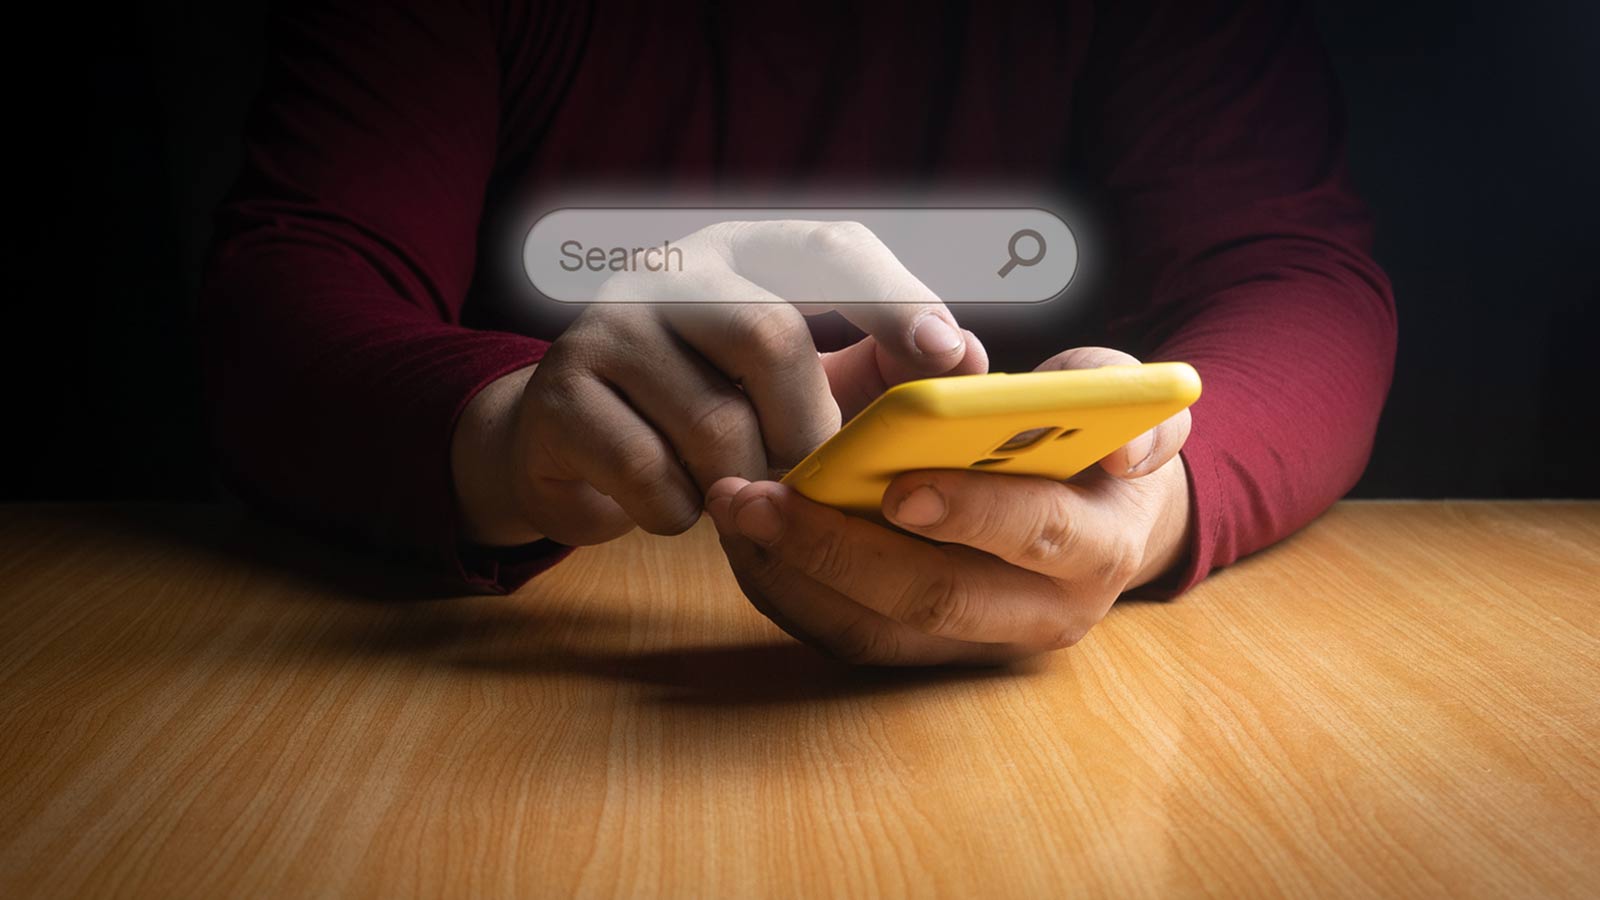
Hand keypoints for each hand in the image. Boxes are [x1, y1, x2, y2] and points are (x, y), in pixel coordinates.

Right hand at [452, 220, 986, 546]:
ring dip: (747, 484)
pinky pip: (648, 474)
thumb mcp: (797, 380)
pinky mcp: (558, 397)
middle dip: (811, 427)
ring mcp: (604, 328)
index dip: (893, 297)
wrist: (565, 444)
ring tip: (745, 502)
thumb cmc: (709, 408)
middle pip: (768, 334)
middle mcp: (668, 271)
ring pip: (712, 419)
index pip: (828, 247)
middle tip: (823, 483)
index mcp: (742, 252)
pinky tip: (677, 507)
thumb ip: (882, 364)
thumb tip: (969, 360)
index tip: (948, 354)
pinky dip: (679, 513)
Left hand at [705, 347, 1193, 665]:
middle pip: (939, 599)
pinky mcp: (926, 656)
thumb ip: (1111, 389)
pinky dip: (791, 592)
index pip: (1041, 536)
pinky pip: (847, 638)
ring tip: (738, 511)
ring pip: (878, 633)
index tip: (903, 486)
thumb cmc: (1091, 442)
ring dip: (797, 576)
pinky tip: (749, 540)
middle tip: (766, 499)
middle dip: (844, 550)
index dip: (976, 512)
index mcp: (1099, 546)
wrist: (1096, 518)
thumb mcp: (1116, 399)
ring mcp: (979, 648)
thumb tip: (1123, 445)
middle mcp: (1042, 615)